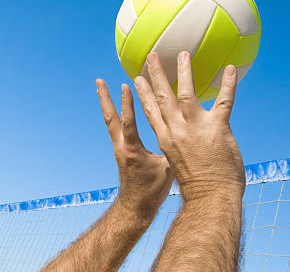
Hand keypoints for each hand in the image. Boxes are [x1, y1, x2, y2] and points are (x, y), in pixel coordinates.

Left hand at [96, 79, 173, 219]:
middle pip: (110, 118)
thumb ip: (175, 151)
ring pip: (110, 121)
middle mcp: (121, 147)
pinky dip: (113, 114)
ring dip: (106, 103)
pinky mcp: (120, 151)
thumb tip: (190, 134)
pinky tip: (114, 107)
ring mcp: (119, 148)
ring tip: (101, 87)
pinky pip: (114, 127)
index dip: (127, 104)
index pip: (128, 122)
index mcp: (132, 150)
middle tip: (99, 81)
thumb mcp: (167, 170)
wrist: (136, 207)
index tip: (126, 85)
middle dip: (105, 98)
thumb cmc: (152, 190)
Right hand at [133, 52, 244, 202]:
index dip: (143, 93)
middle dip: (156, 74)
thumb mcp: (176, 164)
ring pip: (187, 93)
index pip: (150, 110)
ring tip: (182, 54)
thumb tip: (178, 141)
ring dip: (184, 71)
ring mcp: (196, 128)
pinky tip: (230, 69)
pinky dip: (228, 84)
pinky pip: (224, 101)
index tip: (137, 79)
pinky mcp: (218, 129)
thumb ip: (176, 146)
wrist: (210, 199)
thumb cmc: (196, 186)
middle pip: (163, 96)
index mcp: (165, 138)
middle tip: (152, 56)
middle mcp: (177, 130)